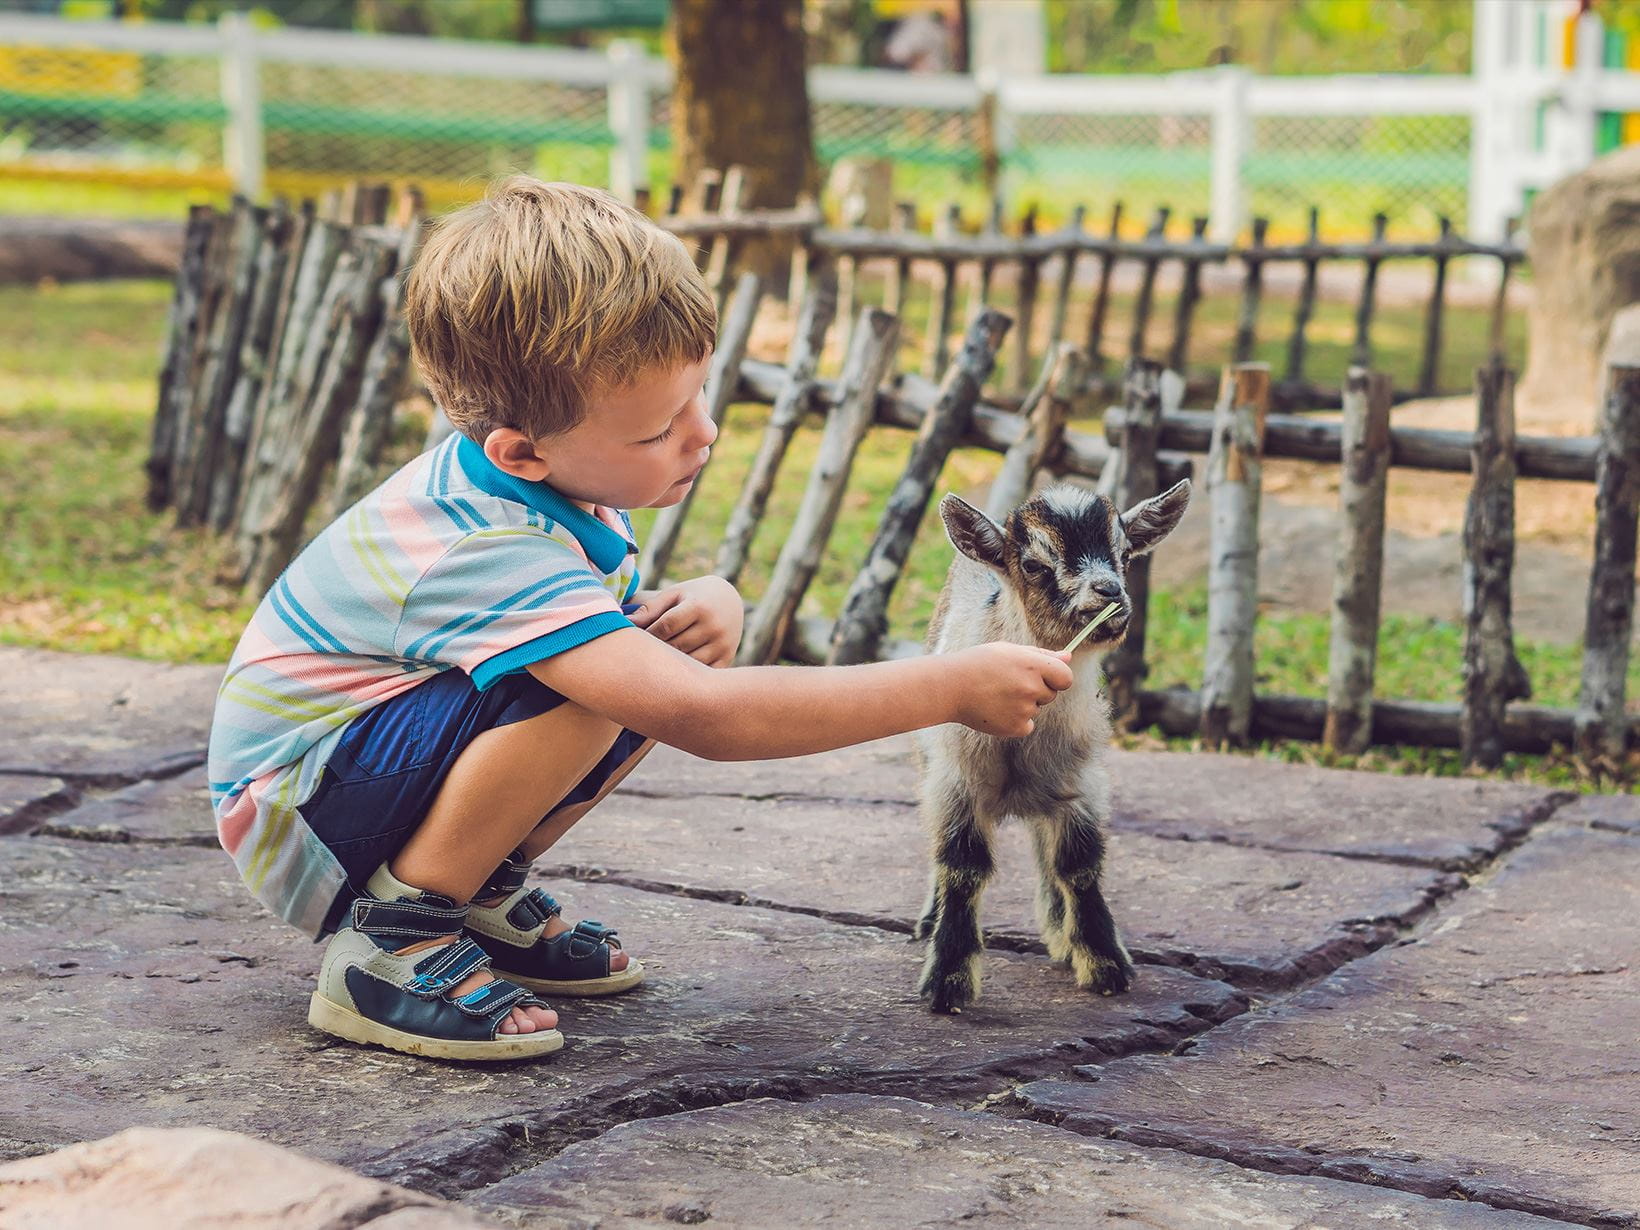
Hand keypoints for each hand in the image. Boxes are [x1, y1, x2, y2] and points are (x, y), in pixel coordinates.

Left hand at [629, 576, 743, 667]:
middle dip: (656, 650)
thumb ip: (650, 608)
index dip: (648, 635)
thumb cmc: (693, 596)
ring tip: (654, 663)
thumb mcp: (674, 595)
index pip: (667, 626)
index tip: (635, 639)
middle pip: (676, 646)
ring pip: (688, 663)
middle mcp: (714, 626)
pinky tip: (674, 670)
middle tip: (639, 655)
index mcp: (699, 606)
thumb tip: (626, 622)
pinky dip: (686, 674)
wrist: (731, 600)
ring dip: (670, 665)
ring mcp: (722, 644)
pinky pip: (701, 673)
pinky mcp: (726, 658)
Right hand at [950, 642, 1074, 737]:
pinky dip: (1016, 721)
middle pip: (1050, 694)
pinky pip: (1027, 725)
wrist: (950, 686)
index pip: (1065, 678)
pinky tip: (997, 710)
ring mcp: (1024, 709)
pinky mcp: (1014, 727)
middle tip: (1009, 683)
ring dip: (1023, 704)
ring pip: (1036, 709)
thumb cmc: (979, 663)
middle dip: (1036, 689)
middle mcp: (1031, 687)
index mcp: (1033, 665)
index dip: (1057, 678)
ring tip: (997, 695)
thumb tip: (1069, 656)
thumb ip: (1042, 655)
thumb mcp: (1010, 651)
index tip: (1046, 677)